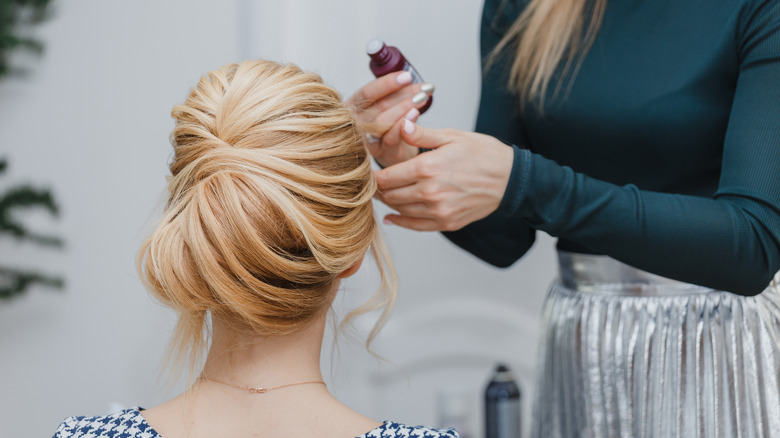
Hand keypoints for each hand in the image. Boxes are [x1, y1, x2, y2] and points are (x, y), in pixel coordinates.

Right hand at [346, 71, 433, 166]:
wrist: (392, 153)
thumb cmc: (387, 125)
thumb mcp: (385, 106)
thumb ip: (392, 93)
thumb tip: (409, 77)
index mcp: (353, 106)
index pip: (367, 92)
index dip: (387, 83)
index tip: (407, 76)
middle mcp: (354, 123)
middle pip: (377, 106)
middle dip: (403, 95)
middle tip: (423, 89)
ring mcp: (365, 140)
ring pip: (382, 122)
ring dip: (404, 108)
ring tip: (422, 99)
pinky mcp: (378, 153)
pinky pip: (390, 138)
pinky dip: (404, 125)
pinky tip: (415, 115)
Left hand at [375, 120, 514, 230]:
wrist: (510, 178)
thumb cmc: (483, 153)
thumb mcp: (451, 136)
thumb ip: (420, 134)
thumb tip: (398, 124)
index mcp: (427, 168)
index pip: (386, 177)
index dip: (372, 176)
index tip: (365, 172)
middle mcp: (430, 193)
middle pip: (390, 196)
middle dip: (378, 190)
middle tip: (371, 183)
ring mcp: (438, 211)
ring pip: (400, 211)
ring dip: (389, 204)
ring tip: (383, 195)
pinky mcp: (447, 222)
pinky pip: (416, 226)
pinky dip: (401, 222)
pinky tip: (392, 217)